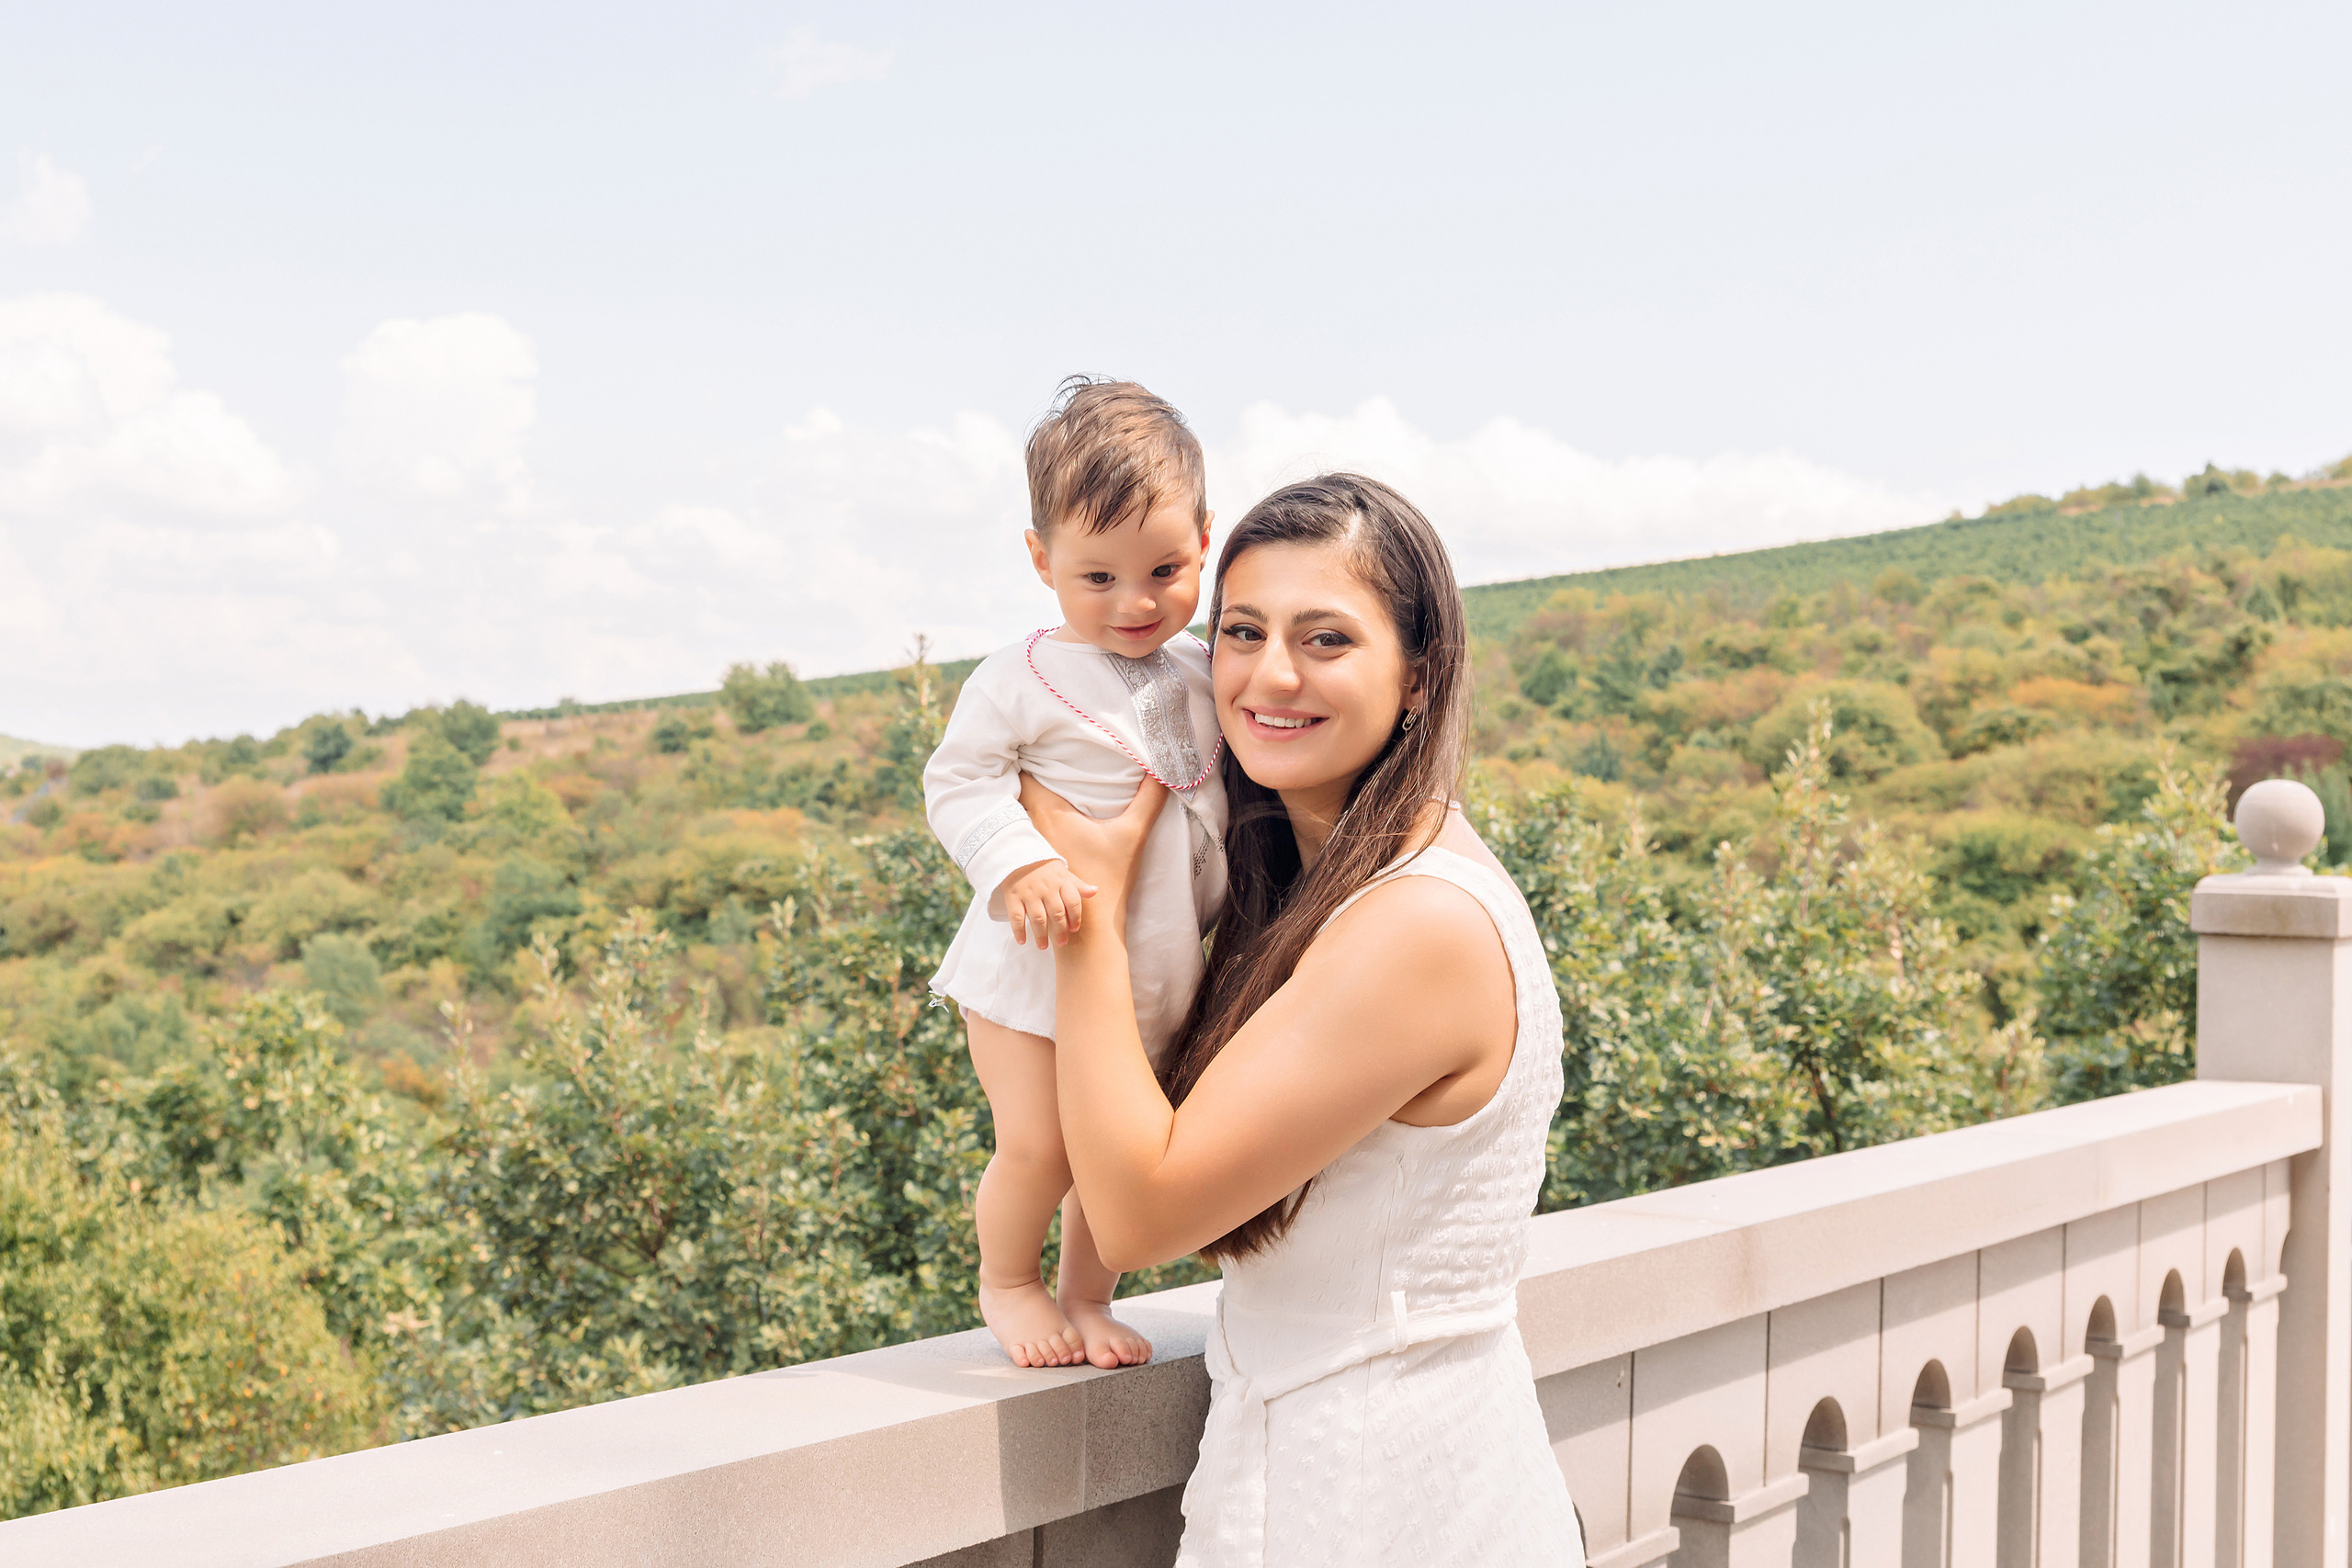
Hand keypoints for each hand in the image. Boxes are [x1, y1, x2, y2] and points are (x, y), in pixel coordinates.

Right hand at [999, 859, 1094, 948]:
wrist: (1016, 854)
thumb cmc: (1043, 866)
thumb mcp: (1062, 872)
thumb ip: (1077, 885)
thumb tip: (1095, 891)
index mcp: (1061, 881)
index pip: (1073, 902)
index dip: (1075, 917)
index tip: (1074, 929)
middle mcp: (1046, 888)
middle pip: (1057, 914)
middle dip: (1061, 931)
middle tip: (1062, 943)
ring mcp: (1029, 893)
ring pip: (1038, 919)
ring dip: (1041, 935)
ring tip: (1043, 946)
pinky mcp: (1013, 897)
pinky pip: (1016, 917)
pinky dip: (1019, 931)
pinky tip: (1022, 941)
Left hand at [1017, 773, 1167, 938]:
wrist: (1092, 924)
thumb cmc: (1109, 875)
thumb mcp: (1133, 833)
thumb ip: (1149, 799)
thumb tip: (1165, 770)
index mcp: (1049, 812)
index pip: (1023, 776)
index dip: (1024, 759)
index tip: (1033, 744)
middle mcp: (1033, 827)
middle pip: (1019, 792)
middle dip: (1025, 775)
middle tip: (1040, 757)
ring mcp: (1030, 847)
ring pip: (1019, 814)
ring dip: (1026, 800)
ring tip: (1047, 793)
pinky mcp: (1034, 863)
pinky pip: (1023, 835)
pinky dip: (1027, 825)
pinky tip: (1043, 821)